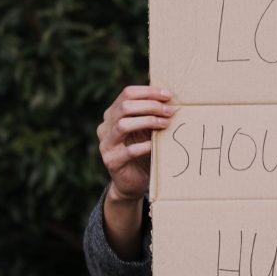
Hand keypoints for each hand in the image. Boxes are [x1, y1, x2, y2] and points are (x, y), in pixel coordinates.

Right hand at [97, 85, 175, 200]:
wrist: (132, 182)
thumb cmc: (143, 152)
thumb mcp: (146, 130)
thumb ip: (151, 115)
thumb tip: (171, 99)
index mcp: (113, 114)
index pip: (127, 94)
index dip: (148, 92)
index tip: (168, 95)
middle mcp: (105, 127)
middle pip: (125, 107)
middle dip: (151, 106)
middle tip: (170, 111)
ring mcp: (106, 144)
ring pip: (123, 125)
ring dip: (148, 122)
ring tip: (165, 124)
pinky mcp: (111, 161)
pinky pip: (128, 151)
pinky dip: (145, 146)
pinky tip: (156, 145)